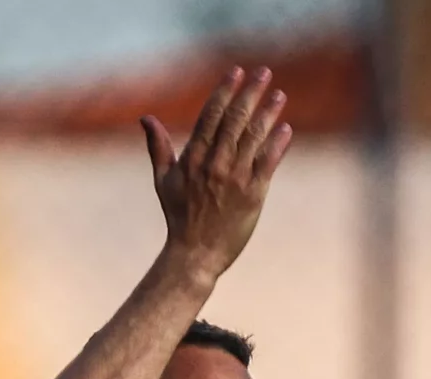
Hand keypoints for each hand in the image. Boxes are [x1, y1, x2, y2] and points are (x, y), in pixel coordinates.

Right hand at [143, 68, 291, 282]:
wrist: (194, 255)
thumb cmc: (178, 217)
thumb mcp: (163, 180)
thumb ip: (158, 147)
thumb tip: (146, 118)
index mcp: (193, 158)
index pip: (211, 116)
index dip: (225, 91)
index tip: (236, 72)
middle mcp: (214, 165)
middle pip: (235, 120)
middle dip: (250, 93)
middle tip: (264, 72)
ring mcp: (234, 179)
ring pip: (254, 138)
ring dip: (268, 114)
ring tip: (279, 95)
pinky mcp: (253, 195)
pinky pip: (267, 163)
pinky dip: (276, 145)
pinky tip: (285, 128)